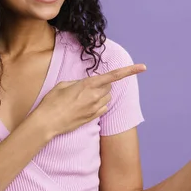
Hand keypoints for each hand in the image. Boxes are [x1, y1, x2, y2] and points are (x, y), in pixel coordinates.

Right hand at [32, 63, 146, 136]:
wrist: (47, 123)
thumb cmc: (52, 102)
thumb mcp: (63, 85)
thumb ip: (79, 82)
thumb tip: (87, 83)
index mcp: (88, 84)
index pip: (114, 76)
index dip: (130, 71)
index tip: (143, 67)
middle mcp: (95, 96)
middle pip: (109, 87)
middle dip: (103, 84)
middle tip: (87, 87)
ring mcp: (95, 108)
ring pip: (107, 98)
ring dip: (100, 95)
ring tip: (83, 98)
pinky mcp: (93, 118)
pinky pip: (103, 108)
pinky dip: (98, 105)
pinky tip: (85, 107)